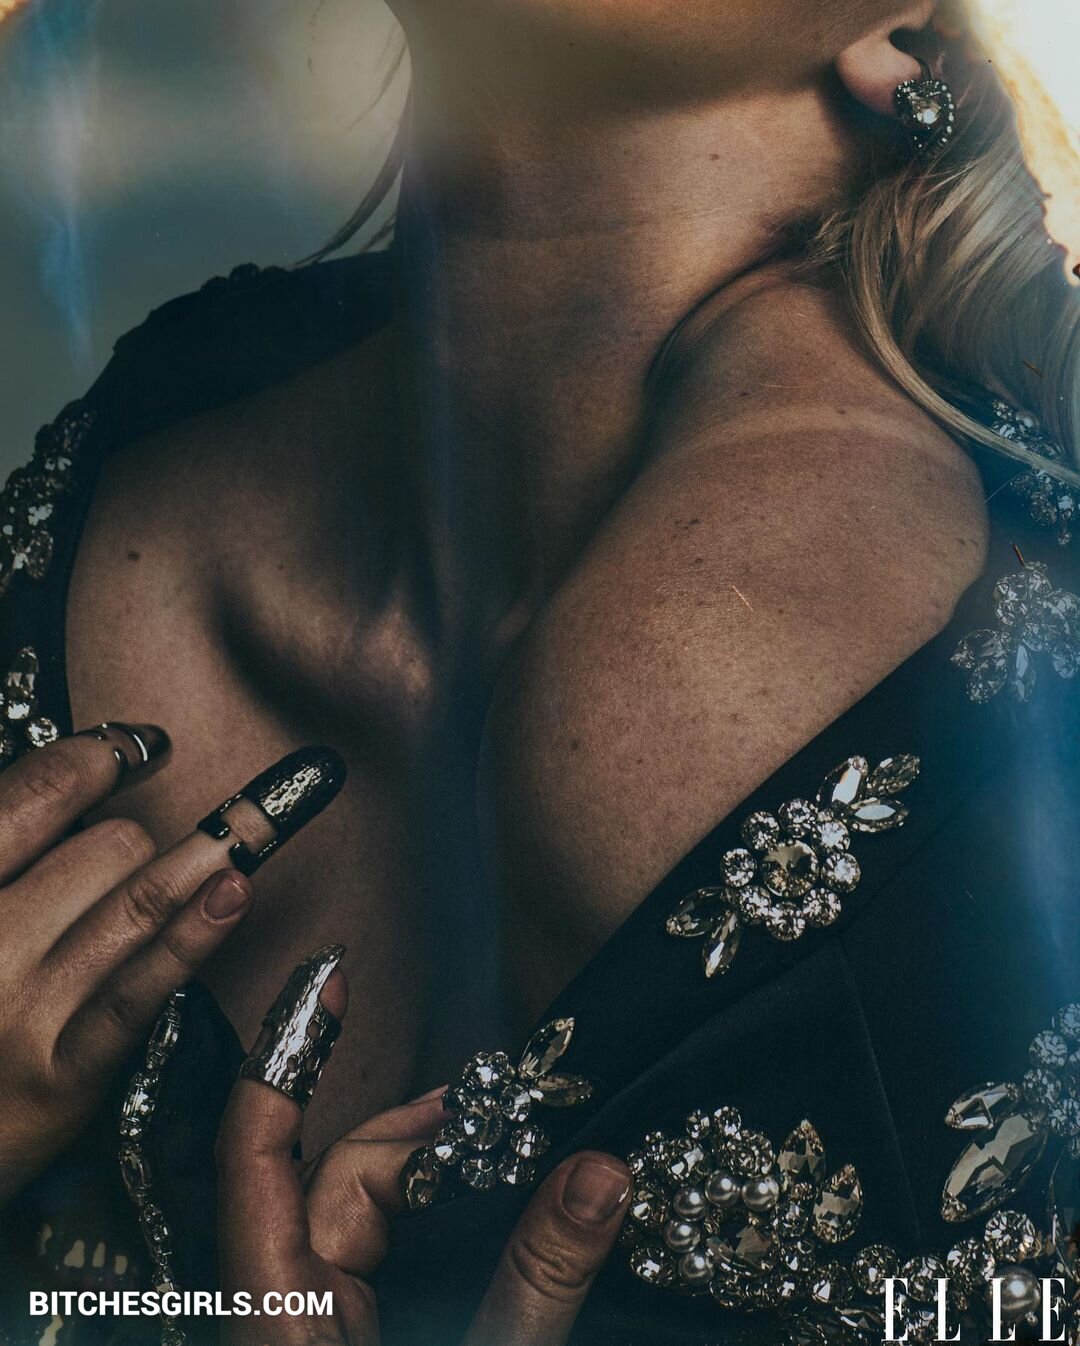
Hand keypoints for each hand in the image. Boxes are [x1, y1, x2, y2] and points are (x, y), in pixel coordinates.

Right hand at [0, 727, 343, 1205]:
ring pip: (139, 898)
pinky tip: (234, 894)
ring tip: (246, 837)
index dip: (100, 756)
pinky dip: (198, 932)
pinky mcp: (63, 1073)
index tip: (137, 746)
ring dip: (202, 862)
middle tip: (130, 865)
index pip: (37, 791)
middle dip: (136, 842)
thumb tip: (88, 778)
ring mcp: (19, 1009)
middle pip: (108, 845)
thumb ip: (9, 855)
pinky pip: (145, 985)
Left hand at [218, 963, 629, 1345]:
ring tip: (508, 1143)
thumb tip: (601, 1170)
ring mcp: (320, 1322)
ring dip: (437, 1168)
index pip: (256, 1161)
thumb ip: (537, 1279)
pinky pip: (385, 1247)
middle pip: (336, 1179)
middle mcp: (290, 1309)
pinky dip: (437, 1209)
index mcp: (283, 1319)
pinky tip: (487, 1195)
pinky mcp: (353, 1334)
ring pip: (367, 1211)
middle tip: (503, 1110)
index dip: (284, 1063)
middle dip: (420, 1131)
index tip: (324, 983)